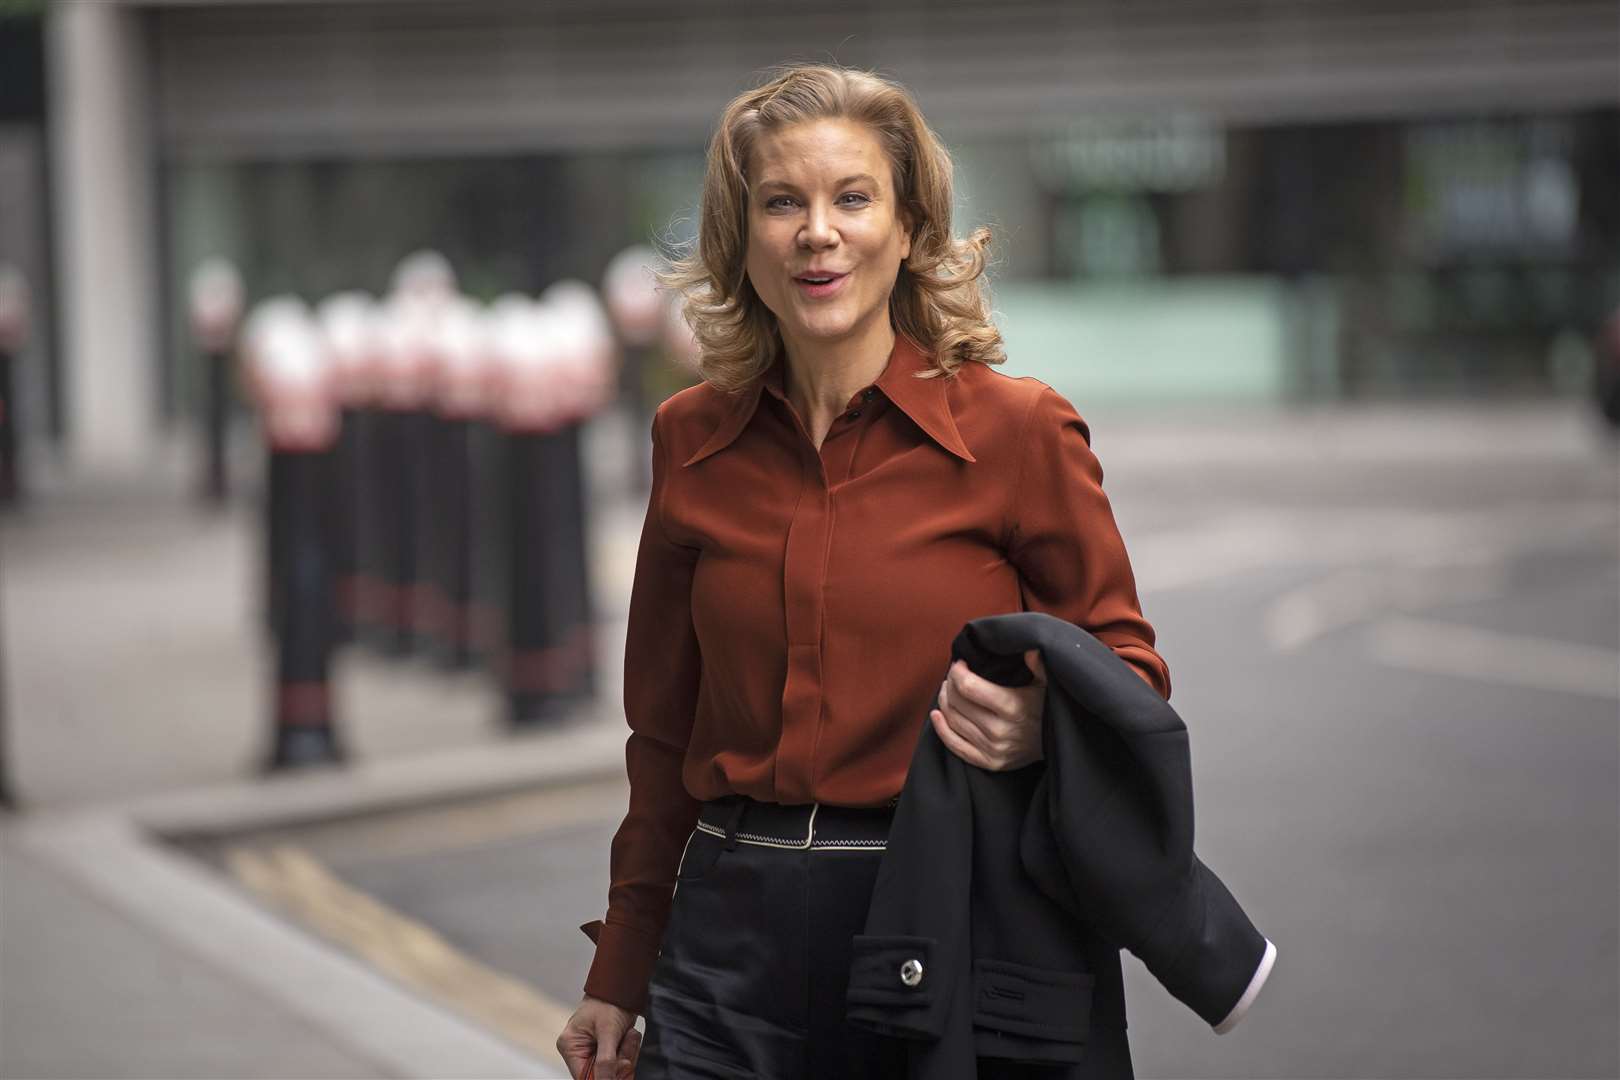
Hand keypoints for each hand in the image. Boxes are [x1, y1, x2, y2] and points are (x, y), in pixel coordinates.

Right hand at [557, 995, 640, 1078]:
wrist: (622, 986)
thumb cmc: (609, 1002)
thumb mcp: (608, 1031)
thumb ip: (605, 1060)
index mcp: (570, 1047)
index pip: (584, 1077)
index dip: (604, 1077)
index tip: (623, 1065)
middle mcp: (578, 1051)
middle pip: (600, 1074)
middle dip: (618, 1062)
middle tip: (628, 1040)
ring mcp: (592, 1050)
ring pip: (612, 1069)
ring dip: (626, 1054)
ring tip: (629, 1034)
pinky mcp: (606, 1049)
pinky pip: (619, 1062)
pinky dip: (628, 1051)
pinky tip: (630, 1036)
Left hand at [929, 649, 1046, 770]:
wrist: (1059, 745)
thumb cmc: (1049, 708)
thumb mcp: (1048, 684)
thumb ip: (1039, 665)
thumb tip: (1030, 648)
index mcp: (1012, 707)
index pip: (968, 686)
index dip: (958, 672)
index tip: (960, 663)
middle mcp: (999, 730)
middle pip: (957, 702)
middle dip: (950, 683)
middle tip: (954, 675)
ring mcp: (993, 749)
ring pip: (953, 720)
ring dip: (945, 701)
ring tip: (948, 689)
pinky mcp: (989, 762)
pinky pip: (955, 746)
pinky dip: (941, 729)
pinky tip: (937, 714)